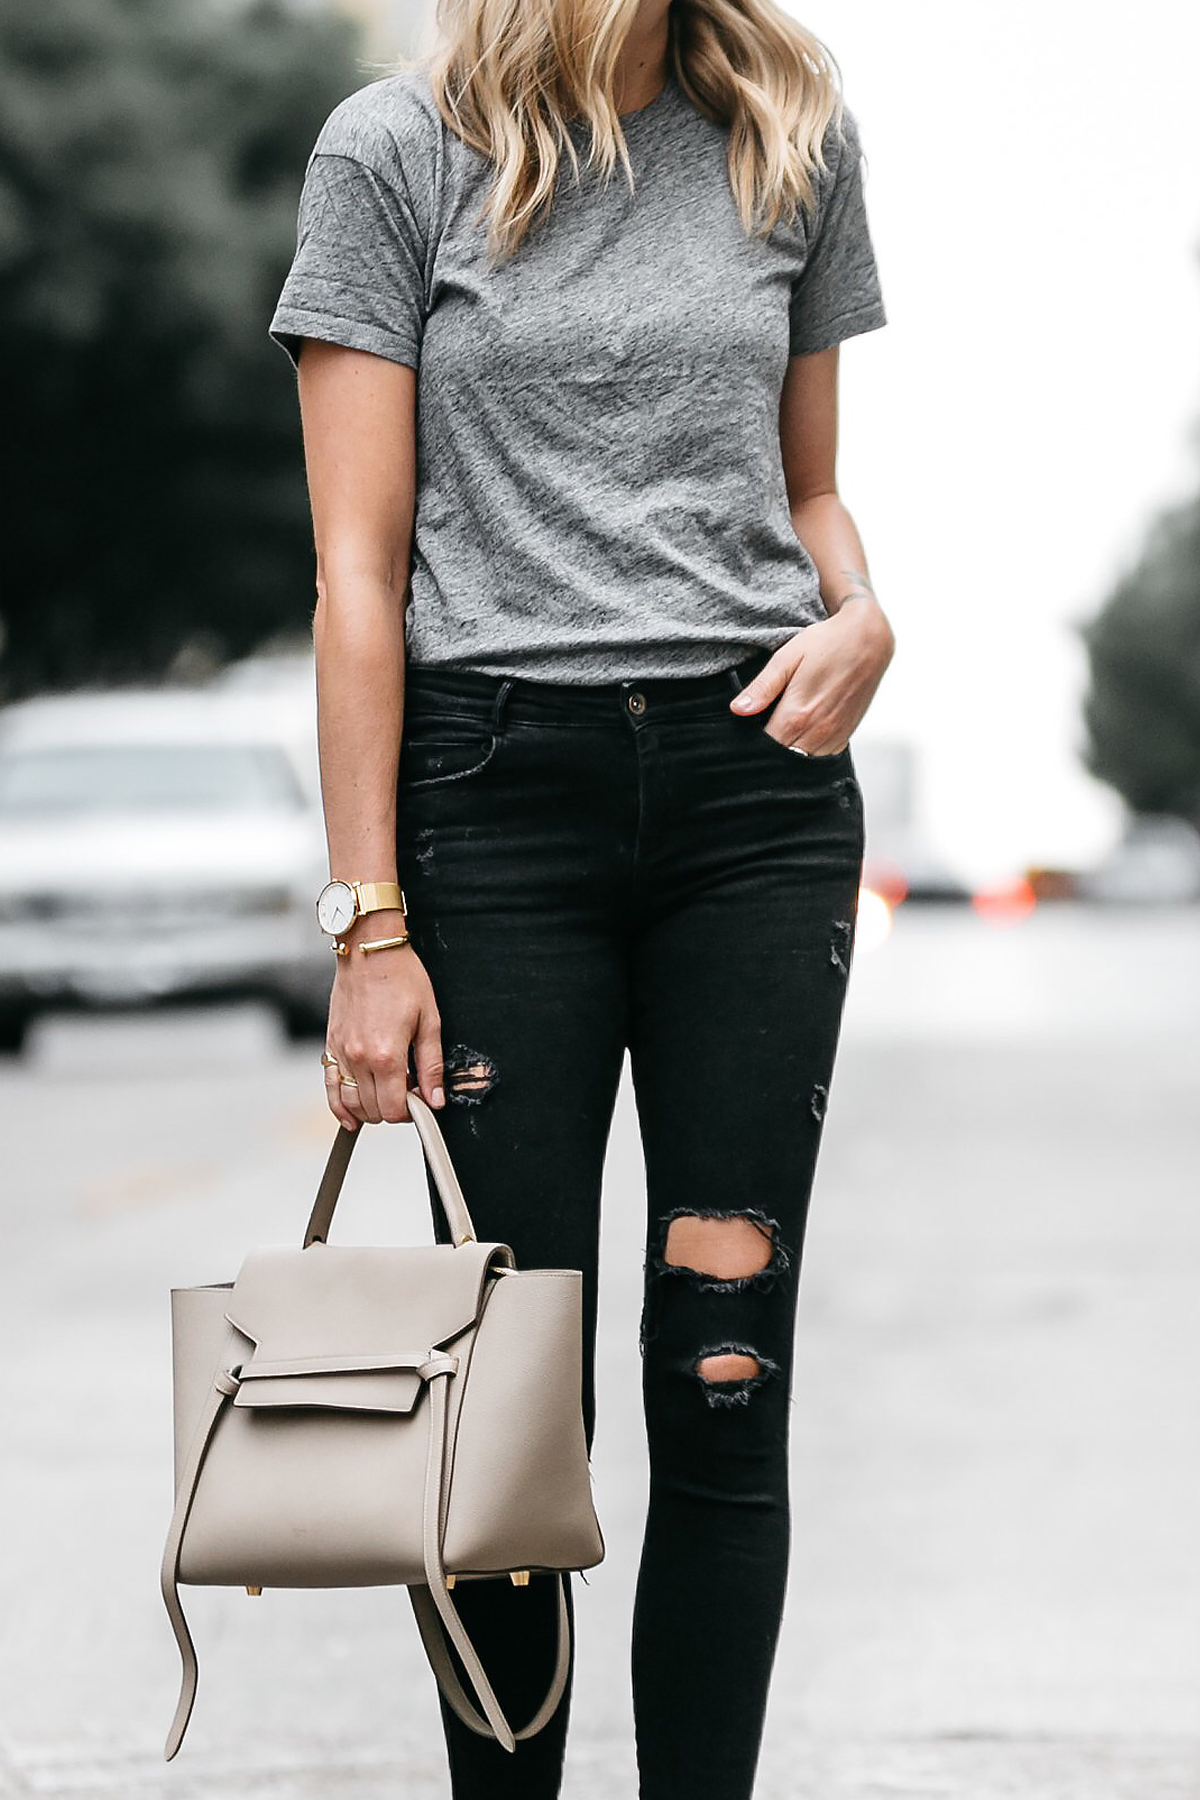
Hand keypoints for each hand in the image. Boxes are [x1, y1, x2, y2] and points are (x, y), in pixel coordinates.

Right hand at [322, 911, 444, 1129]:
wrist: (369, 950)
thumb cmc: (402, 978)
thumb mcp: (430, 1020)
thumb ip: (432, 1066)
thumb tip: (436, 1100)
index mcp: (386, 1055)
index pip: (394, 1109)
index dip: (411, 1113)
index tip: (421, 1101)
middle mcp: (359, 1059)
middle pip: (373, 1110)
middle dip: (394, 1109)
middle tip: (409, 1091)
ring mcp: (341, 1053)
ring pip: (351, 1104)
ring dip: (371, 1110)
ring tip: (388, 1095)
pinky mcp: (330, 1045)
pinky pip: (330, 1088)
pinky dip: (340, 1107)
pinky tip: (351, 1117)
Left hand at [730, 597, 894, 753]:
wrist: (869, 640)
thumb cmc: (827, 644)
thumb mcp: (786, 658)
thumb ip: (762, 688)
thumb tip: (738, 710)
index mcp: (797, 715)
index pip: (765, 749)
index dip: (751, 747)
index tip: (744, 737)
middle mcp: (818, 732)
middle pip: (783, 760)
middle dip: (769, 751)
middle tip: (761, 732)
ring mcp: (834, 736)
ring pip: (802, 762)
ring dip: (790, 753)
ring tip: (782, 731)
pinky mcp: (845, 736)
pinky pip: (820, 757)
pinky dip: (808, 751)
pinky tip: (802, 733)